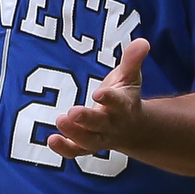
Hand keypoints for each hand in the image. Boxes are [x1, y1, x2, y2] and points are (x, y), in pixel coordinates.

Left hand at [49, 38, 149, 159]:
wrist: (131, 129)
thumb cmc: (125, 97)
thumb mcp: (130, 77)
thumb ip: (132, 60)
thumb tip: (142, 42)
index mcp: (123, 106)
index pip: (117, 103)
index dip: (109, 99)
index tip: (99, 93)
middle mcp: (111, 124)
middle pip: (100, 125)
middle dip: (87, 119)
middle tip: (72, 112)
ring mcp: (99, 137)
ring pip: (88, 141)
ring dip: (73, 133)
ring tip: (60, 120)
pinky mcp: (86, 145)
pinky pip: (76, 151)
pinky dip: (65, 148)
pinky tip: (51, 140)